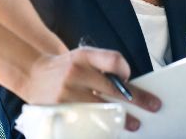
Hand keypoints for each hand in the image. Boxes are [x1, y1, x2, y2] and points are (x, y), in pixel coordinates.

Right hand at [22, 48, 161, 131]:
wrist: (33, 74)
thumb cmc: (66, 68)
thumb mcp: (82, 57)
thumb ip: (103, 66)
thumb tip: (129, 87)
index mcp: (83, 56)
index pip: (113, 59)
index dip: (125, 70)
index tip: (129, 79)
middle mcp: (75, 72)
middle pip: (113, 88)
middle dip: (136, 99)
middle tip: (152, 106)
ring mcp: (66, 93)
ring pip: (101, 108)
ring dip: (121, 118)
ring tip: (133, 124)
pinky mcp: (60, 110)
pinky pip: (86, 121)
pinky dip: (99, 126)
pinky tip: (108, 130)